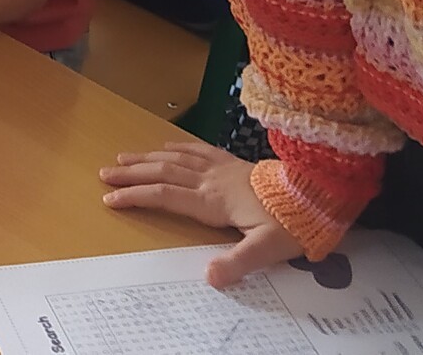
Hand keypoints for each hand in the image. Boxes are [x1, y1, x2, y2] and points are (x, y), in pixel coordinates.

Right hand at [100, 142, 306, 286]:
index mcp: (212, 201)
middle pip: (163, 172)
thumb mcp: (267, 250)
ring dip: (147, 158)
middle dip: (131, 173)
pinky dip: (177, 146)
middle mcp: (210, 180)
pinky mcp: (233, 162)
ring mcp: (221, 168)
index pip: (165, 196)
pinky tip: (167, 145)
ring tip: (124, 157)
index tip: (109, 199)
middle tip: (104, 173)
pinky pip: (198, 149)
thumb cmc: (292, 222)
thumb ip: (237, 263)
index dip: (135, 196)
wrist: (318, 192)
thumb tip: (209, 278)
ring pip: (176, 158)